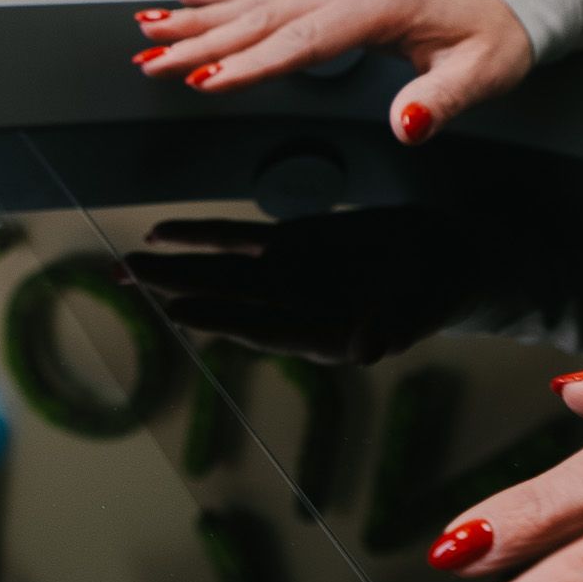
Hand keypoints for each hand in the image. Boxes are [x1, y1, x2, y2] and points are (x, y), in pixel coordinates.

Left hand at [125, 208, 502, 362]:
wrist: (457, 262)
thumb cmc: (444, 291)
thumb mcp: (427, 309)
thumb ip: (396, 327)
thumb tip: (368, 348)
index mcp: (323, 333)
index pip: (262, 326)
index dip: (219, 318)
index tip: (176, 311)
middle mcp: (295, 307)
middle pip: (225, 298)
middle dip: (175, 289)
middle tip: (125, 280)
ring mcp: (290, 275)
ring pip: (221, 269)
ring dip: (176, 266)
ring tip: (129, 262)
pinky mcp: (293, 244)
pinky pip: (237, 239)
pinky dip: (202, 236)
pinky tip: (165, 233)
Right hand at [131, 0, 532, 143]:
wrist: (505, 0)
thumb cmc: (495, 37)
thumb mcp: (484, 73)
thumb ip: (443, 99)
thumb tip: (408, 124)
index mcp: (379, 6)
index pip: (302, 42)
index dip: (251, 63)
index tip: (208, 80)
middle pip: (261, 19)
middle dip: (200, 43)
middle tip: (150, 62)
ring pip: (252, 4)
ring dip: (196, 20)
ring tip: (145, 30)